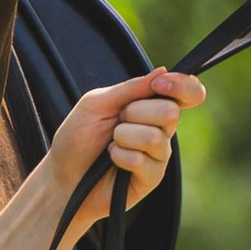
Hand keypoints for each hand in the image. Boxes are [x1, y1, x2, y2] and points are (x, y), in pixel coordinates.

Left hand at [54, 68, 202, 237]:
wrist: (63, 176)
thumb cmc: (77, 138)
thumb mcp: (97, 103)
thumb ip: (130, 88)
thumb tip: (164, 72)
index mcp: (151, 106)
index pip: (187, 93)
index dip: (181, 86)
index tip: (158, 85)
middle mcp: (161, 128)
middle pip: (170, 111)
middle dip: (135, 113)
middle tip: (117, 122)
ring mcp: (159, 154)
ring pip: (154, 137)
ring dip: (123, 137)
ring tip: (110, 144)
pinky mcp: (152, 178)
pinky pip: (142, 160)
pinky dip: (119, 157)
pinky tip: (112, 161)